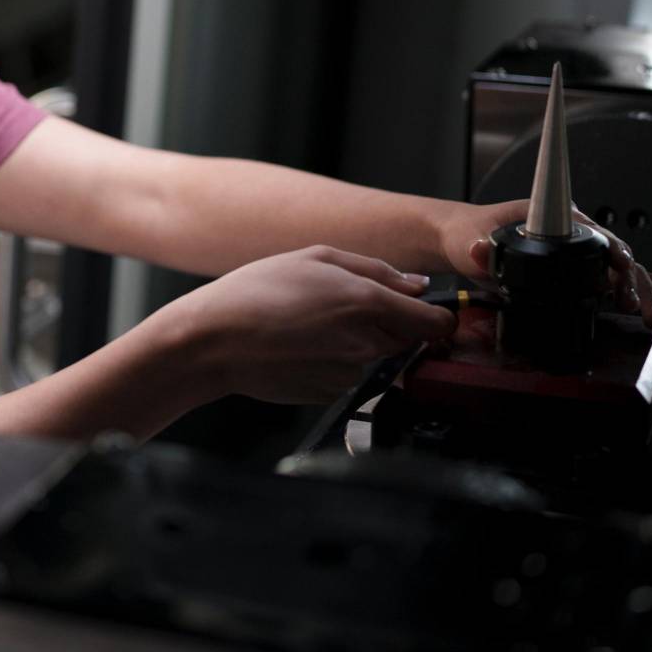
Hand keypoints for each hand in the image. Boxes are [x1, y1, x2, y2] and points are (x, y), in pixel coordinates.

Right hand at [158, 246, 455, 404]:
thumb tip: (418, 286)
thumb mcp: (316, 257)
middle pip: (407, 339)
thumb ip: (376, 269)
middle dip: (390, 324)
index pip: (437, 324)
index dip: (437, 316)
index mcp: (367, 303)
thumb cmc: (257, 292)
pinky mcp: (331, 395)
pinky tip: (301, 345)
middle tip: (344, 306)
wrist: (213, 342)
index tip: (424, 309)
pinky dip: (334, 361)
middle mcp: (366, 344)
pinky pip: (349, 374)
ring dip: (358, 341)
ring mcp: (349, 375)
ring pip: (375, 356)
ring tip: (311, 323)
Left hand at [440, 200, 651, 328]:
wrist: (463, 240)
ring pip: (625, 273)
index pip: (595, 234)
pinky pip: (620, 282)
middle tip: (644, 312)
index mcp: (557, 218)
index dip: (612, 253)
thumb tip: (480, 251)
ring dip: (647, 295)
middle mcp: (576, 233)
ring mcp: (582, 254)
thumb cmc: (469, 233)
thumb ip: (477, 249)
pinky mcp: (582, 274)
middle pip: (618, 257)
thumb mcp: (469, 241)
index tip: (622, 270)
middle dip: (636, 285)